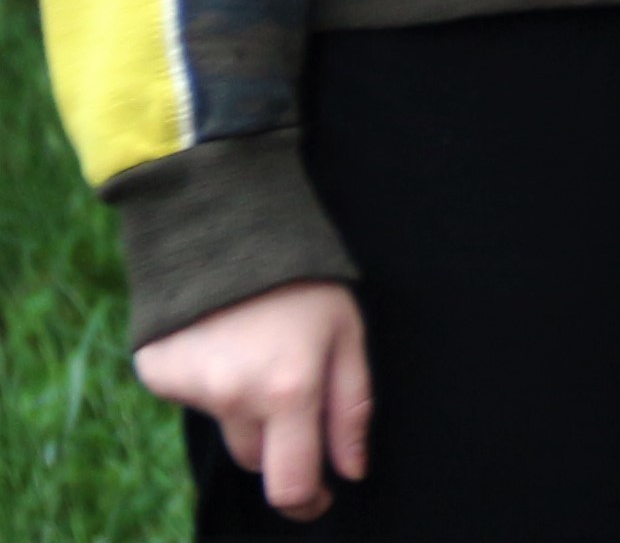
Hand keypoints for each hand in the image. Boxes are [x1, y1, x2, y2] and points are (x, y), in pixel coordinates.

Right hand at [136, 278, 367, 519]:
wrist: (226, 226)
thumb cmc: (304, 279)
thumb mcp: (348, 333)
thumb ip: (351, 407)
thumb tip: (352, 470)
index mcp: (288, 390)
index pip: (291, 483)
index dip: (308, 501)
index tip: (320, 498)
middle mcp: (233, 398)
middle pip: (256, 457)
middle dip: (281, 443)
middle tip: (295, 394)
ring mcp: (190, 389)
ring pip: (225, 425)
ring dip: (244, 405)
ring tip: (259, 345)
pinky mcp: (159, 375)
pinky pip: (193, 397)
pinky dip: (211, 379)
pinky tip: (225, 337)